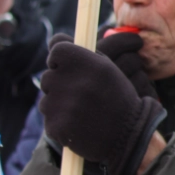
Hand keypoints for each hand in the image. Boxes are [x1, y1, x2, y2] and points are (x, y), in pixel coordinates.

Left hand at [40, 38, 164, 174]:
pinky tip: (78, 122)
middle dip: (61, 82)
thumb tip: (54, 40)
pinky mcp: (55, 125)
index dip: (62, 59)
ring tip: (81, 109)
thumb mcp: (107, 68)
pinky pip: (49, 118)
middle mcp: (71, 81)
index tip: (72, 67)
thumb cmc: (117, 97)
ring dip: (59, 102)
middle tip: (82, 93)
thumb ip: (80, 54)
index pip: (56, 50)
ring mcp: (61, 104)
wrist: (127, 134)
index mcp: (86, 63)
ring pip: (46, 97)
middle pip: (48, 75)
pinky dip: (60, 120)